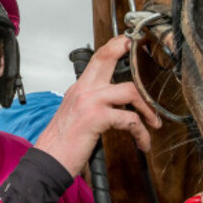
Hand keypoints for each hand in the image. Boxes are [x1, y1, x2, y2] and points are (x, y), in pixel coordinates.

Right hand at [35, 36, 160, 176]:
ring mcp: (90, 101)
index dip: (115, 46)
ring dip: (148, 108)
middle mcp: (83, 89)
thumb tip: (115, 103)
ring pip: (130, 90)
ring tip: (154, 122)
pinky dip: (142, 133)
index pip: (98, 58)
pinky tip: (143, 142)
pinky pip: (130, 120)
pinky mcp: (96, 118)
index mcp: (79, 88)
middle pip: (107, 57)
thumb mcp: (75, 114)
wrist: (48, 161)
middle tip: (145, 52)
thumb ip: (92, 102)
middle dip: (128, 50)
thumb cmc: (62, 142)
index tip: (129, 42)